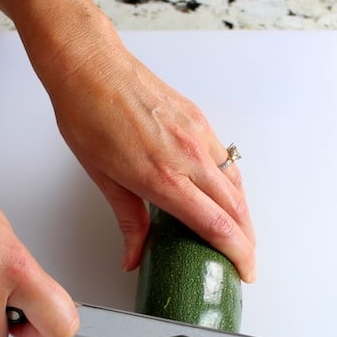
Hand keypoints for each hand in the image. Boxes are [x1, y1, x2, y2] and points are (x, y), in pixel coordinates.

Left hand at [46, 37, 256, 281]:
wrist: (89, 66)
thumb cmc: (88, 116)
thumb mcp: (103, 178)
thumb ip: (129, 222)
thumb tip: (134, 256)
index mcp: (163, 177)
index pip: (216, 225)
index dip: (237, 254)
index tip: (244, 271)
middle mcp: (188, 156)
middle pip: (236, 209)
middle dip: (247, 241)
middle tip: (246, 261)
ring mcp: (198, 135)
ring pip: (236, 184)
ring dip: (244, 215)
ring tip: (241, 235)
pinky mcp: (200, 120)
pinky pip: (227, 160)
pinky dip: (233, 186)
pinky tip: (226, 196)